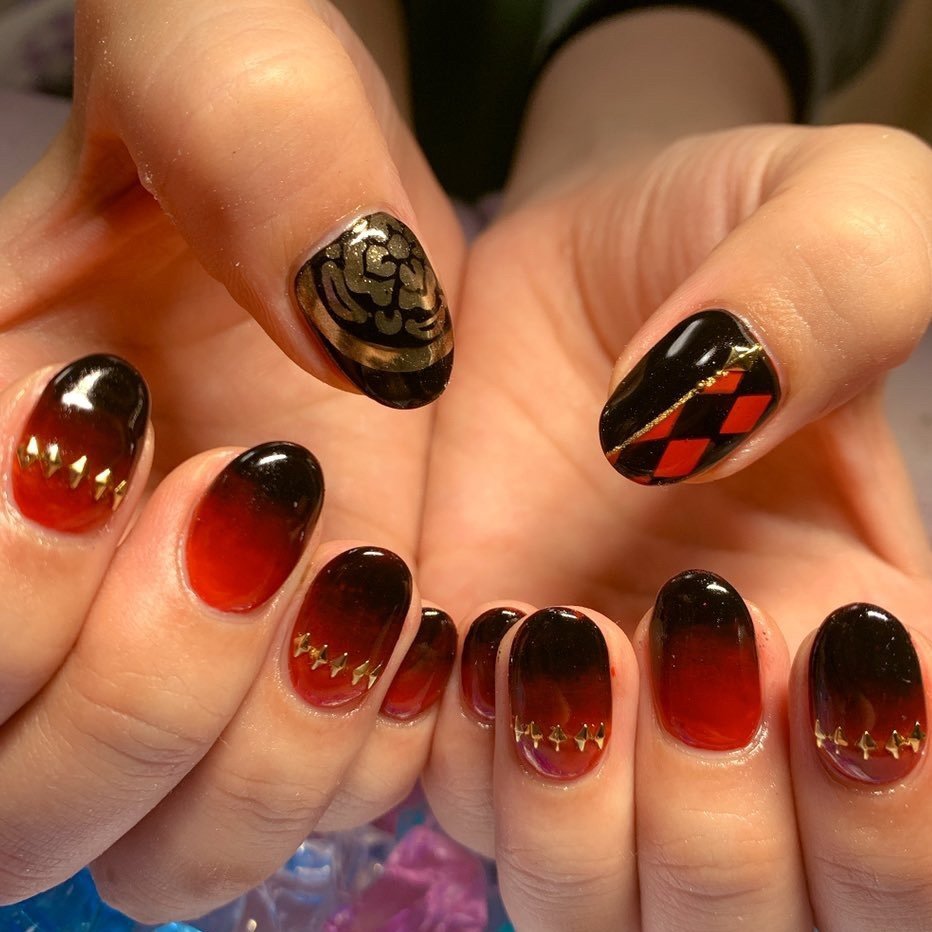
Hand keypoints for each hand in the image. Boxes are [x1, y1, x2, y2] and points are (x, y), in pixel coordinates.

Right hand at [0, 0, 462, 919]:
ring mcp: (191, 667)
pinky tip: (415, 621)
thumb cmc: (260, 125)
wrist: (344, 214)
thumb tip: (359, 342)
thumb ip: (254, 158)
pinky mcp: (307, 683)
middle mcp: (66, 605)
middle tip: (245, 499)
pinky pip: (305, 813)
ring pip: (157, 851)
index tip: (105, 415)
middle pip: (19, 805)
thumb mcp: (232, 82)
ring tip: (350, 567)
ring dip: (256, 755)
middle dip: (133, 693)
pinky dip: (356, 759)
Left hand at [421, 10, 931, 929]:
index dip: (896, 804)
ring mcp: (589, 718)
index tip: (830, 634)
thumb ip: (831, 293)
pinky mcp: (466, 691)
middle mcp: (734, 717)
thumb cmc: (717, 229)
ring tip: (567, 628)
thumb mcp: (829, 208)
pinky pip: (466, 812)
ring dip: (588, 816)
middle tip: (694, 633)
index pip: (916, 833)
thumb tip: (681, 431)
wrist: (568, 261)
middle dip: (727, 830)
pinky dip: (469, 762)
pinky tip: (473, 627)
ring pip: (602, 905)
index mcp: (870, 639)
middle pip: (756, 917)